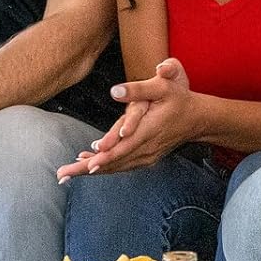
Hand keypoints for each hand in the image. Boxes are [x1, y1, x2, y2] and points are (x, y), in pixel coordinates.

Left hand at [56, 58, 195, 179]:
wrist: (198, 118)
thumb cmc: (179, 98)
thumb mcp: (164, 86)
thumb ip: (139, 88)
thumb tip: (116, 90)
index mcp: (147, 131)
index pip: (121, 148)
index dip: (103, 158)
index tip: (85, 165)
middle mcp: (145, 148)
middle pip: (113, 162)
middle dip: (86, 169)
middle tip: (62, 174)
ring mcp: (146, 156)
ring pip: (116, 167)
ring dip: (92, 170)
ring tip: (68, 172)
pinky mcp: (146, 157)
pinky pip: (122, 165)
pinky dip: (105, 167)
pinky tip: (89, 164)